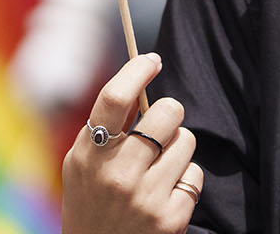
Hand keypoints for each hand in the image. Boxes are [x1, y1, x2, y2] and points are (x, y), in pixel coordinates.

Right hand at [63, 53, 202, 233]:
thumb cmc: (91, 204)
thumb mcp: (83, 166)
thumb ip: (106, 127)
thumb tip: (140, 82)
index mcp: (89, 156)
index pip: (116, 98)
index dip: (138, 70)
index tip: (152, 61)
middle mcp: (117, 175)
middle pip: (167, 111)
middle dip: (168, 113)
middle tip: (160, 125)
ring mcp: (146, 197)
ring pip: (186, 140)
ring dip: (177, 148)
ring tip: (159, 167)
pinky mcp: (171, 217)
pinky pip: (195, 174)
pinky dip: (185, 179)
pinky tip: (166, 193)